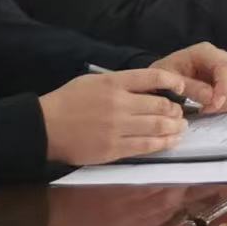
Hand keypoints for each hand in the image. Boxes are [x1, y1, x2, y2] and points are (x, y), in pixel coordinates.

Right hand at [39, 68, 189, 164]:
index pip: (153, 77)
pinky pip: (146, 146)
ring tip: (181, 127)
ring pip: (158, 126)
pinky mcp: (114, 148)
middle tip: (180, 113)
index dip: (173, 82)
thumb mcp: (93, 81)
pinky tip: (171, 141)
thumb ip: (121, 83)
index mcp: (114, 82)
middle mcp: (119, 103)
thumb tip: (149, 88)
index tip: (181, 87)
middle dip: (176, 110)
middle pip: (161, 105)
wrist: (44, 127)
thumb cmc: (68, 101)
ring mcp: (117, 127)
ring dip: (175, 127)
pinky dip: (163, 143)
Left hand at [154, 43, 226, 113]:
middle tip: (209, 110)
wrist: (160, 79)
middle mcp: (221, 58)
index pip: (225, 67)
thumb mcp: (168, 79)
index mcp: (206, 52)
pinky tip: (214, 108)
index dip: (224, 87)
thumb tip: (211, 97)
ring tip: (209, 109)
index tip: (214, 105)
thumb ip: (189, 87)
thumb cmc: (162, 76)